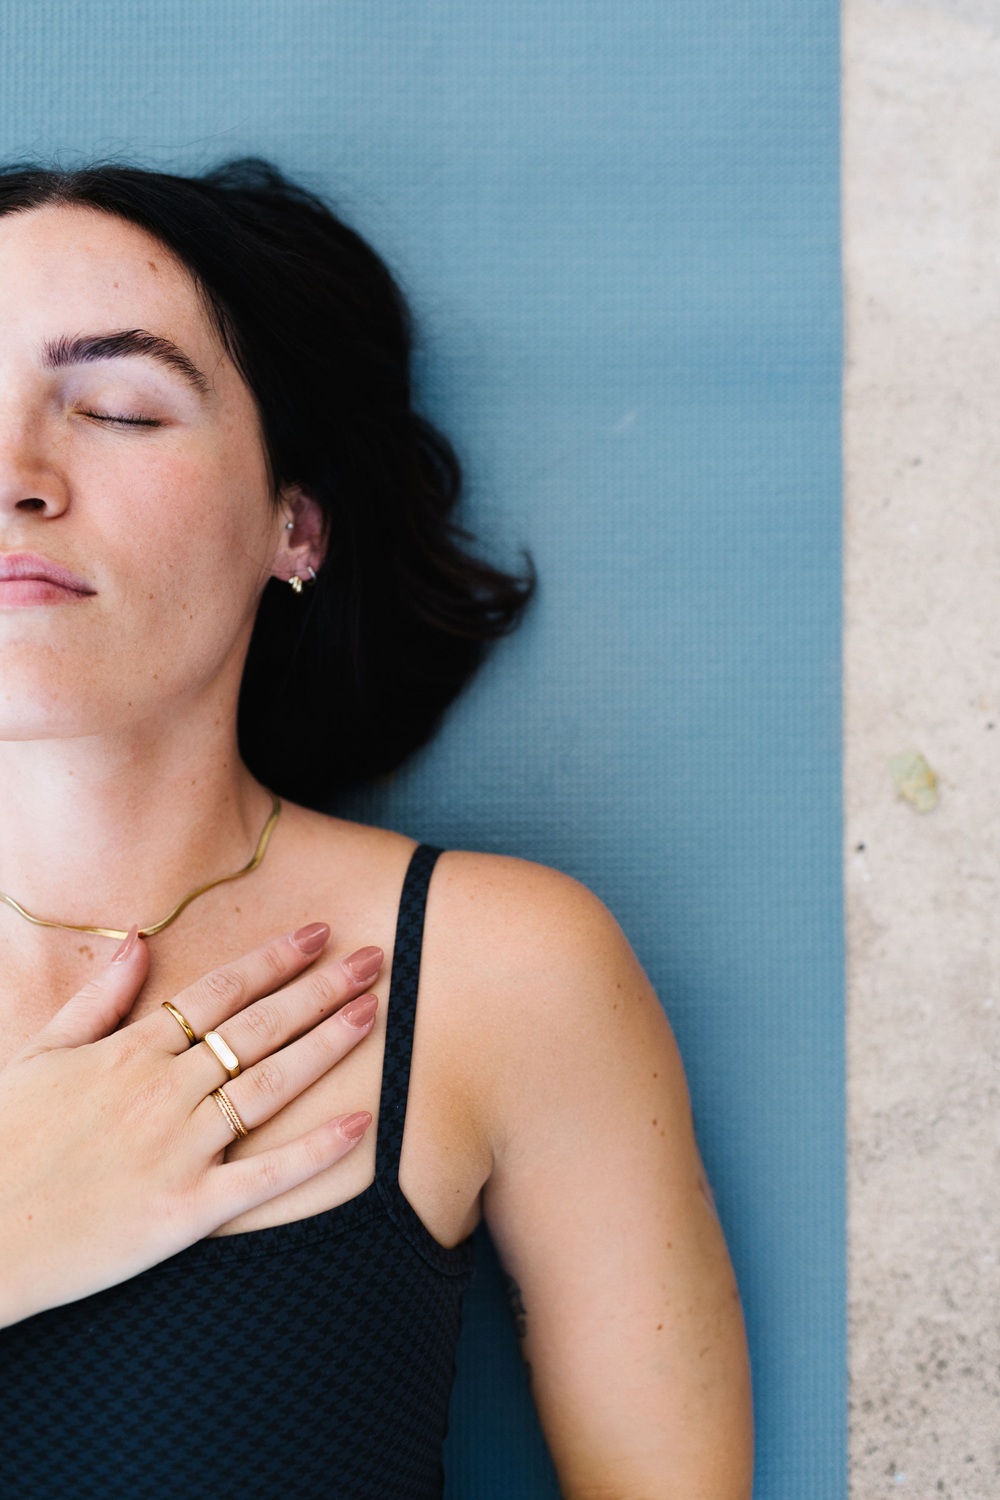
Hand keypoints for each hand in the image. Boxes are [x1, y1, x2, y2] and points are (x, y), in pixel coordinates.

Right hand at [0, 922, 382, 1327]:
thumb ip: (98, 998)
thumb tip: (139, 937)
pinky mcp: (187, 1210)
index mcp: (128, 1051)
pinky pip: (266, 1176)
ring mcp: (178, 1149)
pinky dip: (316, 1150)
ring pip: (271, 1084)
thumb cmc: (4, 1141)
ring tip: (373, 1011)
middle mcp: (162, 1091)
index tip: (318, 933)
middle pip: (258, 1027)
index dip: (274, 959)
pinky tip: (362, 1123)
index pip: (219, 991)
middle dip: (321, 988)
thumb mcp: (40, 1055)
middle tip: (374, 958)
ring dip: (328, 1044)